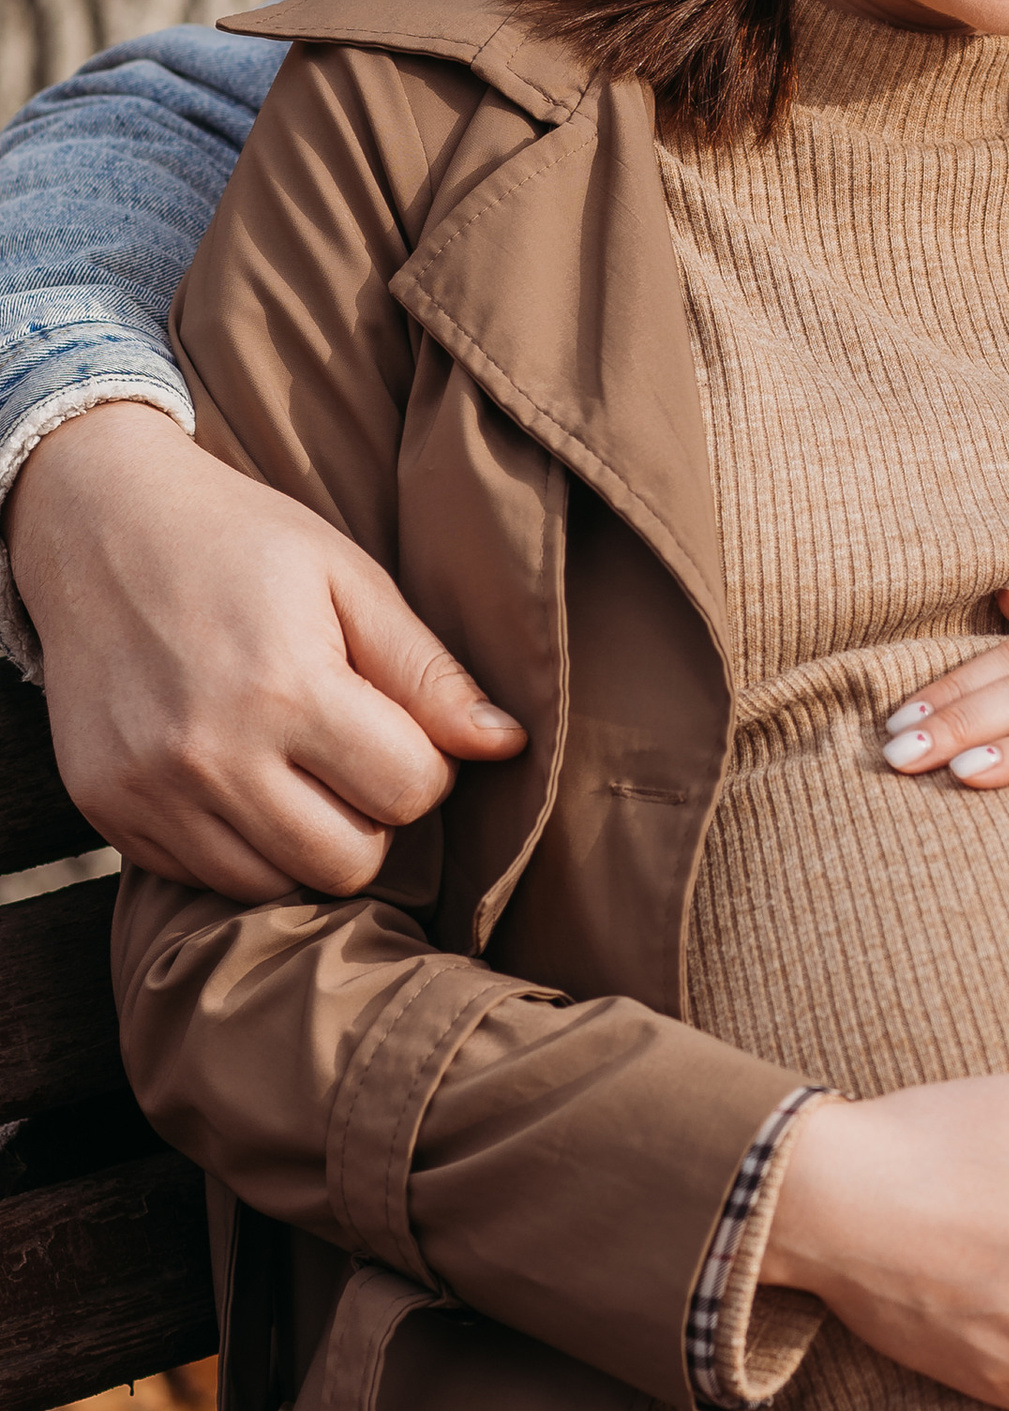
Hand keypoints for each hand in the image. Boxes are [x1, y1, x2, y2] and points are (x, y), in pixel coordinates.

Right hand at [8, 404, 525, 900]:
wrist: (99, 525)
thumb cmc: (243, 542)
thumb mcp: (348, 578)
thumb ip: (429, 671)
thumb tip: (507, 744)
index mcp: (285, 687)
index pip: (410, 792)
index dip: (427, 762)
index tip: (401, 723)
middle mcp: (211, 754)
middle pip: (348, 861)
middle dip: (374, 814)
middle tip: (354, 750)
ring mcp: (151, 791)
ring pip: (277, 885)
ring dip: (307, 839)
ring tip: (296, 764)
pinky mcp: (109, 811)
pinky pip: (203, 878)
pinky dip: (239, 844)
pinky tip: (238, 776)